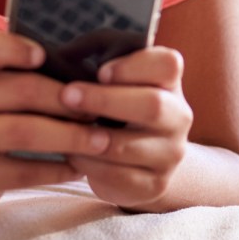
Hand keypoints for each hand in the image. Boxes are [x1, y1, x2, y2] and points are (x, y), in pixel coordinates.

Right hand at [0, 28, 112, 209]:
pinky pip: (22, 172)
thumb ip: (28, 70)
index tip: (42, 55)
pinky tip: (79, 167)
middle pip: (20, 90)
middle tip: (98, 110)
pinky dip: (57, 169)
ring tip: (100, 141)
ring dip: (70, 137)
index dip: (11, 47)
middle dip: (67, 101)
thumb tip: (90, 74)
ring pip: (23, 132)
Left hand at [58, 46, 193, 208]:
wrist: (143, 159)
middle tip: (67, 95)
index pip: (168, 64)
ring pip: (128, 146)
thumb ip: (95, 56)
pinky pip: (117, 176)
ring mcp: (170, 154)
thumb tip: (61, 54)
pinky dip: (88, 165)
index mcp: (170, 83)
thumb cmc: (116, 105)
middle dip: (104, 100)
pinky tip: (72, 153)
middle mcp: (178, 117)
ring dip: (88, 136)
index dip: (134, 66)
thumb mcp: (112, 75)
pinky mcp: (154, 185)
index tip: (101, 71)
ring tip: (60, 128)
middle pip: (153, 104)